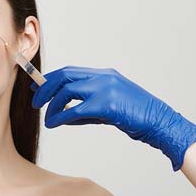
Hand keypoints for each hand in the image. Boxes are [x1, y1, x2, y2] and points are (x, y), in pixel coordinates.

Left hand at [30, 66, 195, 170]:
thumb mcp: (107, 107)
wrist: (160, 123)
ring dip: (52, 104)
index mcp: (103, 75)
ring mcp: (105, 89)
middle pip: (64, 76)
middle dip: (45, 88)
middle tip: (35, 102)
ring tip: (47, 117)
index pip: (69, 71)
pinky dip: (61, 117)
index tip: (38, 88)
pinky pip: (75, 110)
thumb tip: (61, 115)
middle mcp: (102, 77)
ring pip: (67, 91)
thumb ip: (85, 108)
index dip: (50, 79)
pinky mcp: (107, 105)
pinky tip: (54, 124)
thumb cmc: (135, 116)